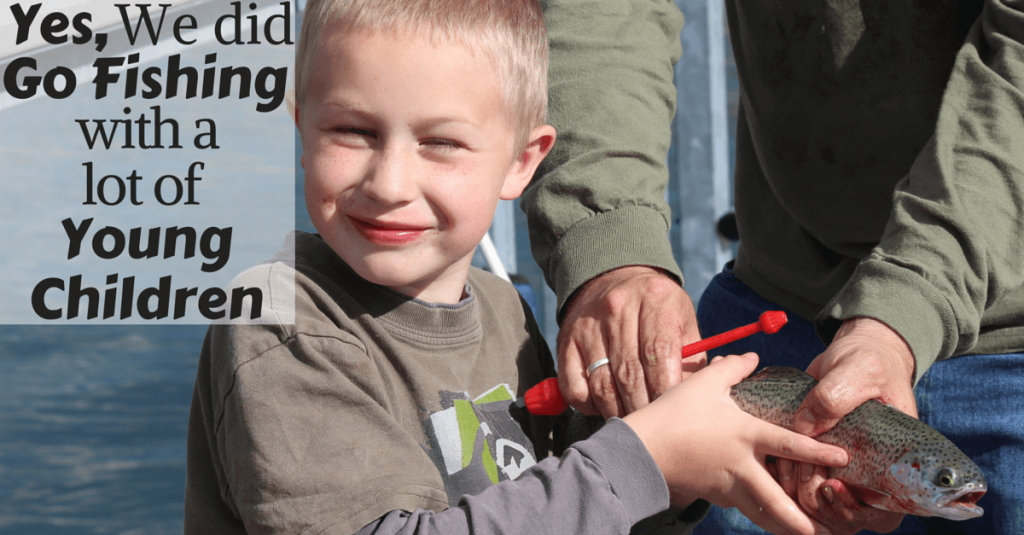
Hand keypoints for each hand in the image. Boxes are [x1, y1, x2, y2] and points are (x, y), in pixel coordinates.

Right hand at [557, 266, 704, 417]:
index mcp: (655, 300)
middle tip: (656, 429)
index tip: (676, 414)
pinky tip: (605, 407)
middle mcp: (618, 309)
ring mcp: (588, 326)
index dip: (666, 390)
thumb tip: (699, 399)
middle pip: (629, 374)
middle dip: (645, 409)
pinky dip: (590, 407)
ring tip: (634, 424)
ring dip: (619, 413)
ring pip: (602, 385)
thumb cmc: (657, 310)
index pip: (659, 354)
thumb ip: (694, 358)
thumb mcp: (683, 320)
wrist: (613, 279)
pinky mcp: (566, 342)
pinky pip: (575, 387)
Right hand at [624, 353, 848, 534]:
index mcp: (745, 435)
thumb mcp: (705, 383)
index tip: (842, 458)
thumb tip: (752, 357)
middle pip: (778, 502)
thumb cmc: (674, 412)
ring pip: (762, 515)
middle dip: (803, 522)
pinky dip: (760, 515)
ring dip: (785, 528)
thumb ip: (733, 368)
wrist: (642, 448)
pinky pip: (743, 507)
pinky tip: (769, 518)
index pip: (789, 444)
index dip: (817, 451)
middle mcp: (741, 466)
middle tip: (827, 534)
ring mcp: (727, 486)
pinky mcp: (715, 495)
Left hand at [780, 317, 916, 533]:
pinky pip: (800, 476)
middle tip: (800, 482)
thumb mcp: (858, 371)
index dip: (857, 510)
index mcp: (891, 460)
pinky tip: (770, 462)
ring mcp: (840, 464)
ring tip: (781, 469)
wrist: (854, 352)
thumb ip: (834, 396)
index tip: (831, 487)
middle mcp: (866, 468)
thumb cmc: (868, 361)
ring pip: (819, 500)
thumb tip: (805, 426)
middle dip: (820, 503)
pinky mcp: (814, 452)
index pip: (883, 510)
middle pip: (846, 514)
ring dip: (797, 491)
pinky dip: (784, 475)